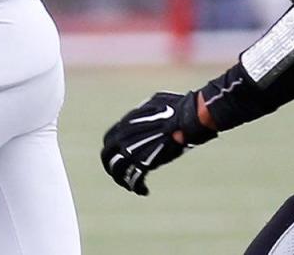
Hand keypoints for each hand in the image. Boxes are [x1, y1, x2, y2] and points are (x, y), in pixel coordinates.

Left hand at [100, 90, 215, 195]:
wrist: (186, 120)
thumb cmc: (177, 108)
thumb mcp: (156, 103)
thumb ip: (146, 112)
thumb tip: (148, 113)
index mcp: (126, 123)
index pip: (109, 140)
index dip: (111, 151)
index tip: (119, 157)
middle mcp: (125, 137)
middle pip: (107, 157)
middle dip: (111, 168)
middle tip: (121, 175)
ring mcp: (133, 150)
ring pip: (118, 171)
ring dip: (123, 181)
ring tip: (132, 186)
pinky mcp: (145, 162)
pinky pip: (134, 179)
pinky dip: (137, 187)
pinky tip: (144, 191)